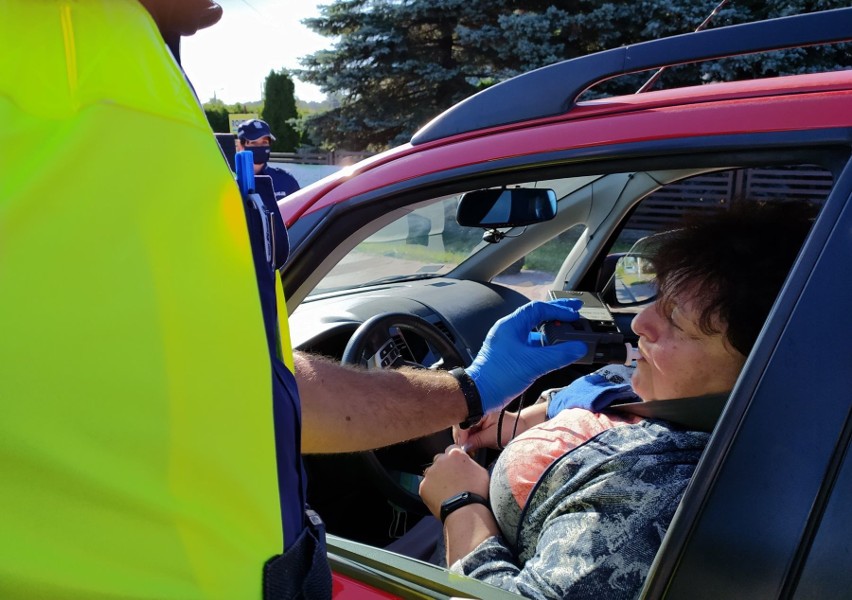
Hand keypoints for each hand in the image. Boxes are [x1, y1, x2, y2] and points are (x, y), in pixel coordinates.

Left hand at [419, 445, 489, 518]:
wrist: (465, 511)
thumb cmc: (476, 492)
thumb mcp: (481, 471)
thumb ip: (470, 463)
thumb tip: (467, 463)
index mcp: (455, 454)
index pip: (452, 449)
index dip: (455, 458)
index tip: (457, 466)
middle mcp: (440, 461)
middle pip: (440, 460)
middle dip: (445, 468)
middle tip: (453, 480)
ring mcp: (430, 473)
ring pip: (432, 473)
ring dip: (437, 479)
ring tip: (447, 492)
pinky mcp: (423, 486)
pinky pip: (426, 486)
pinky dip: (431, 491)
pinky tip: (441, 498)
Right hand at [456, 402, 548, 451]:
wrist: (521, 429)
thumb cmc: (510, 429)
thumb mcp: (492, 436)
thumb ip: (476, 440)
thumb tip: (463, 446)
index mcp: (480, 409)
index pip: (463, 422)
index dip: (461, 436)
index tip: (462, 447)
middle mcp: (477, 410)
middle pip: (461, 425)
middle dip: (462, 438)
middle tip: (464, 449)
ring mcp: (477, 416)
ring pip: (464, 429)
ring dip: (465, 439)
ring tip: (469, 449)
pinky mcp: (478, 422)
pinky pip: (469, 431)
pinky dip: (469, 438)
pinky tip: (471, 445)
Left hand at [466, 299, 586, 413]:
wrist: (479, 395)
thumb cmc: (498, 376)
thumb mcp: (533, 364)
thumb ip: (559, 355)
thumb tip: (579, 348)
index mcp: (511, 325)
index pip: (538, 308)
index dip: (558, 309)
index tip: (574, 313)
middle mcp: (510, 330)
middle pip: (537, 316)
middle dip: (557, 314)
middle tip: (575, 312)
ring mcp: (510, 343)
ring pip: (535, 331)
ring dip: (552, 330)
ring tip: (569, 331)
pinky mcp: (511, 355)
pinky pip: (532, 345)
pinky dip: (545, 345)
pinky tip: (556, 350)